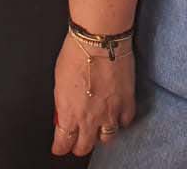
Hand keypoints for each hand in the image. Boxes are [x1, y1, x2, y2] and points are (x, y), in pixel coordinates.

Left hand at [52, 31, 135, 157]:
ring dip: (101, 135)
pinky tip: (116, 115)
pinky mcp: (126, 103)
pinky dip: (121, 121)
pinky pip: (125, 122)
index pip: (63, 142)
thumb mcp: (59, 81)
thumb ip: (63, 102)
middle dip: (79, 146)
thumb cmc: (77, 53)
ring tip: (99, 129)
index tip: (60, 146)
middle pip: (85, 147)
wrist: (100, 40)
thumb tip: (64, 111)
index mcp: (69, 113)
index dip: (61, 146)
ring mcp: (110, 113)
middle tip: (78, 141)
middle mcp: (90, 118)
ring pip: (107, 138)